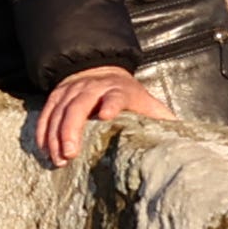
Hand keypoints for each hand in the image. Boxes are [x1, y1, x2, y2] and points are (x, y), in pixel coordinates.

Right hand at [32, 66, 168, 163]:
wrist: (101, 71)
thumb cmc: (128, 96)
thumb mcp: (147, 103)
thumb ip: (160, 118)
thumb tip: (184, 139)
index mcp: (120, 90)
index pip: (116, 95)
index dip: (111, 103)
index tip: (106, 115)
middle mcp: (93, 87)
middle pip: (80, 104)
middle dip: (72, 128)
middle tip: (70, 153)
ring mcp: (73, 90)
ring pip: (59, 110)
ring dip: (55, 135)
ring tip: (57, 158)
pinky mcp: (57, 95)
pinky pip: (46, 113)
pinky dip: (43, 131)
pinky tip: (43, 149)